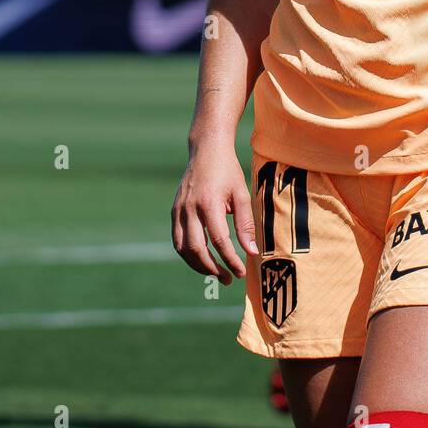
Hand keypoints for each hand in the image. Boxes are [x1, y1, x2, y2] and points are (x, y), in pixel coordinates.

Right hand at [171, 144, 257, 285]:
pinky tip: (203, 258)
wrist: (206, 149)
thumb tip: (252, 251)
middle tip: (229, 278)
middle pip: (197, 250)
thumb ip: (246, 224)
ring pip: (182, 248)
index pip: (219, 241)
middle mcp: (189, 209)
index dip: (230, 260)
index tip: (241, 273)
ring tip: (216, 272)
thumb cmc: (228, 170)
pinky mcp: (174, 211)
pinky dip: (189, 253)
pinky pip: (178, 239)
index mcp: (209, 203)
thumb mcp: (242, 194)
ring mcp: (178, 210)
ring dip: (198, 265)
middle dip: (212, 269)